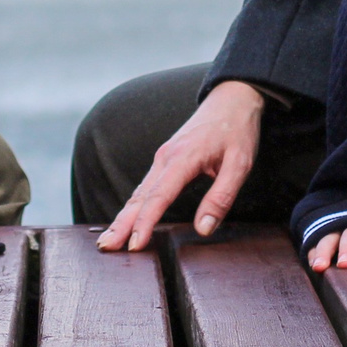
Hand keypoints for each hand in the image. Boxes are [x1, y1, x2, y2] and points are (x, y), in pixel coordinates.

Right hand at [97, 79, 263, 252]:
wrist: (232, 98)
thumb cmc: (237, 130)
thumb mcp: (240, 164)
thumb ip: (221, 197)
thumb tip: (204, 229)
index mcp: (183, 158)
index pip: (158, 196)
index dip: (145, 223)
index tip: (135, 246)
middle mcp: (166, 157)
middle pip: (139, 196)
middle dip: (121, 224)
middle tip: (105, 247)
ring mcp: (163, 157)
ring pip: (139, 192)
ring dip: (123, 217)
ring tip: (108, 240)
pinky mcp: (165, 160)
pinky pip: (145, 186)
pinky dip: (133, 205)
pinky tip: (126, 219)